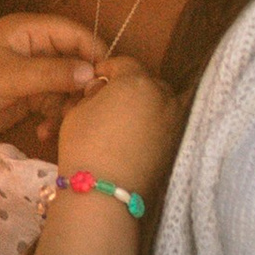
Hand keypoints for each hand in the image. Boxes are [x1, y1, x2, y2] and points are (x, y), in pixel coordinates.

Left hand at [0, 14, 108, 193]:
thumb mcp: (9, 75)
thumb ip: (50, 73)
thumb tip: (90, 72)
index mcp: (29, 31)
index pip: (73, 33)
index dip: (94, 51)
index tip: (110, 76)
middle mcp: (35, 48)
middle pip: (75, 60)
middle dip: (84, 83)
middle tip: (92, 107)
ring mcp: (32, 73)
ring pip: (67, 86)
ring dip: (70, 105)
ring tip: (67, 123)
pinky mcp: (27, 97)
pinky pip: (53, 105)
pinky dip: (54, 118)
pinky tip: (45, 133)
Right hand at [56, 55, 182, 200]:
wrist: (105, 192)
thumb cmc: (85, 145)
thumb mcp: (78, 110)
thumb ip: (94, 93)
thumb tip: (102, 89)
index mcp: (138, 81)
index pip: (123, 62)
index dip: (107, 68)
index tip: (95, 79)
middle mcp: (163, 96)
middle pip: (147, 81)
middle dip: (129, 85)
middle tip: (109, 99)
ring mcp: (174, 120)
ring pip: (160, 102)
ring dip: (145, 104)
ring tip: (124, 119)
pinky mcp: (177, 143)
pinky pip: (165, 123)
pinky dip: (153, 124)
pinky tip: (135, 136)